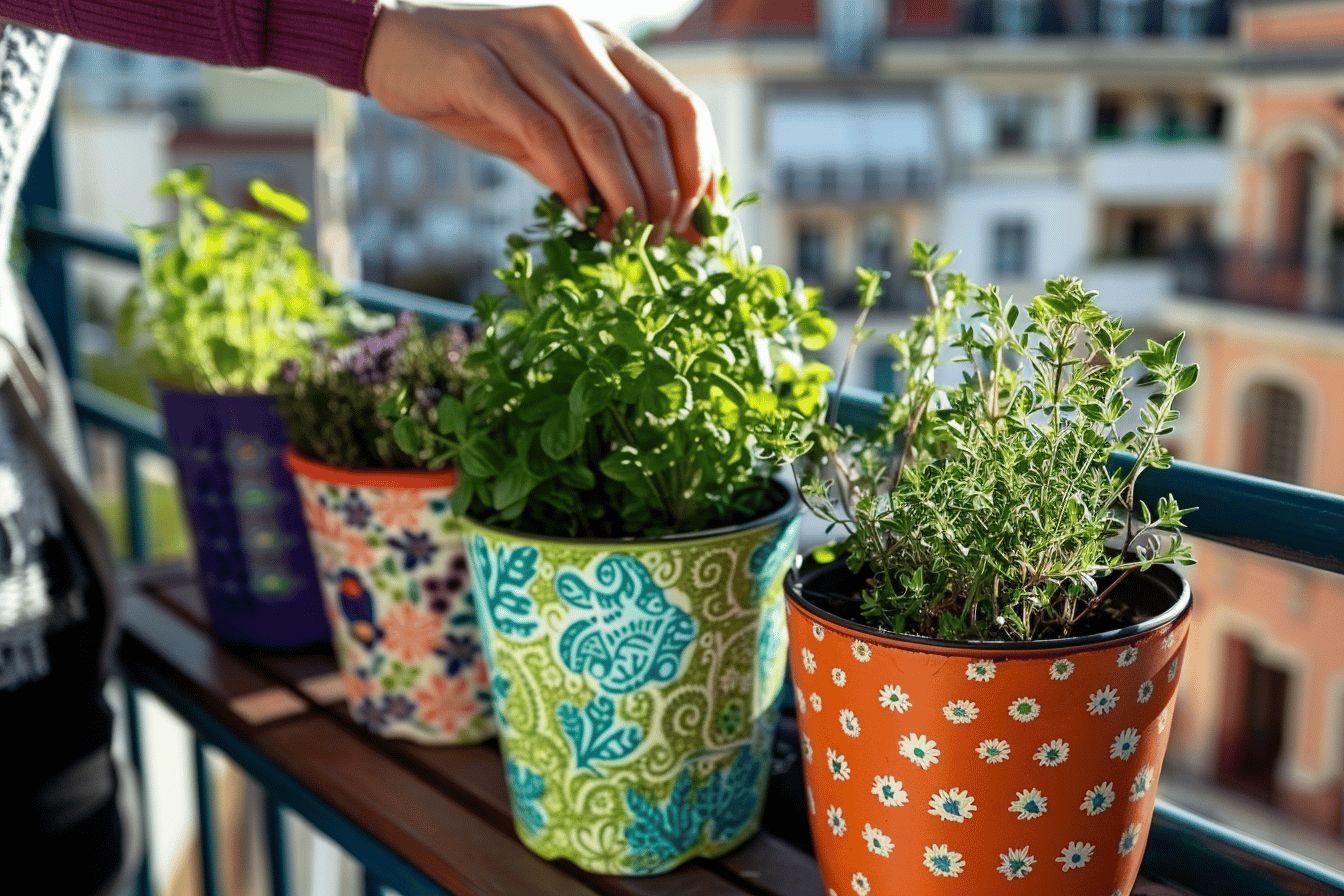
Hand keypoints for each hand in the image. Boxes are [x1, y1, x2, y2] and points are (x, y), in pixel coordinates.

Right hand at [364, 2, 719, 239]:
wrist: (397, 47)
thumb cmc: (484, 93)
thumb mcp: (553, 124)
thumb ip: (604, 165)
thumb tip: (668, 228)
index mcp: (607, 45)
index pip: (681, 108)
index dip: (698, 170)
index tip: (694, 222)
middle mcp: (578, 38)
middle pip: (646, 126)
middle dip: (662, 194)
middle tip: (655, 241)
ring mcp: (532, 48)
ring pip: (599, 131)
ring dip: (620, 195)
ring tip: (621, 236)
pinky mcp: (483, 69)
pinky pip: (540, 132)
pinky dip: (566, 180)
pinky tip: (575, 213)